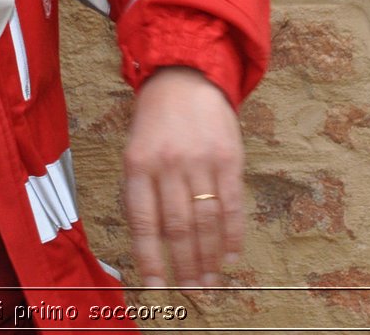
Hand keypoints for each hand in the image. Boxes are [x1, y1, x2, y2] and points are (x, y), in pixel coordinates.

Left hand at [121, 67, 243, 288]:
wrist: (186, 76)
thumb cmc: (156, 120)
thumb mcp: (136, 149)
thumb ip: (142, 190)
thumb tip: (152, 241)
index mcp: (138, 164)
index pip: (142, 221)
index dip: (149, 257)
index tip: (155, 286)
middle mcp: (168, 165)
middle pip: (178, 227)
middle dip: (185, 265)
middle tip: (192, 291)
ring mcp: (200, 162)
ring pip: (206, 222)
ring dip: (210, 257)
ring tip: (211, 282)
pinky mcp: (229, 159)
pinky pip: (232, 205)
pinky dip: (233, 236)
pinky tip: (232, 257)